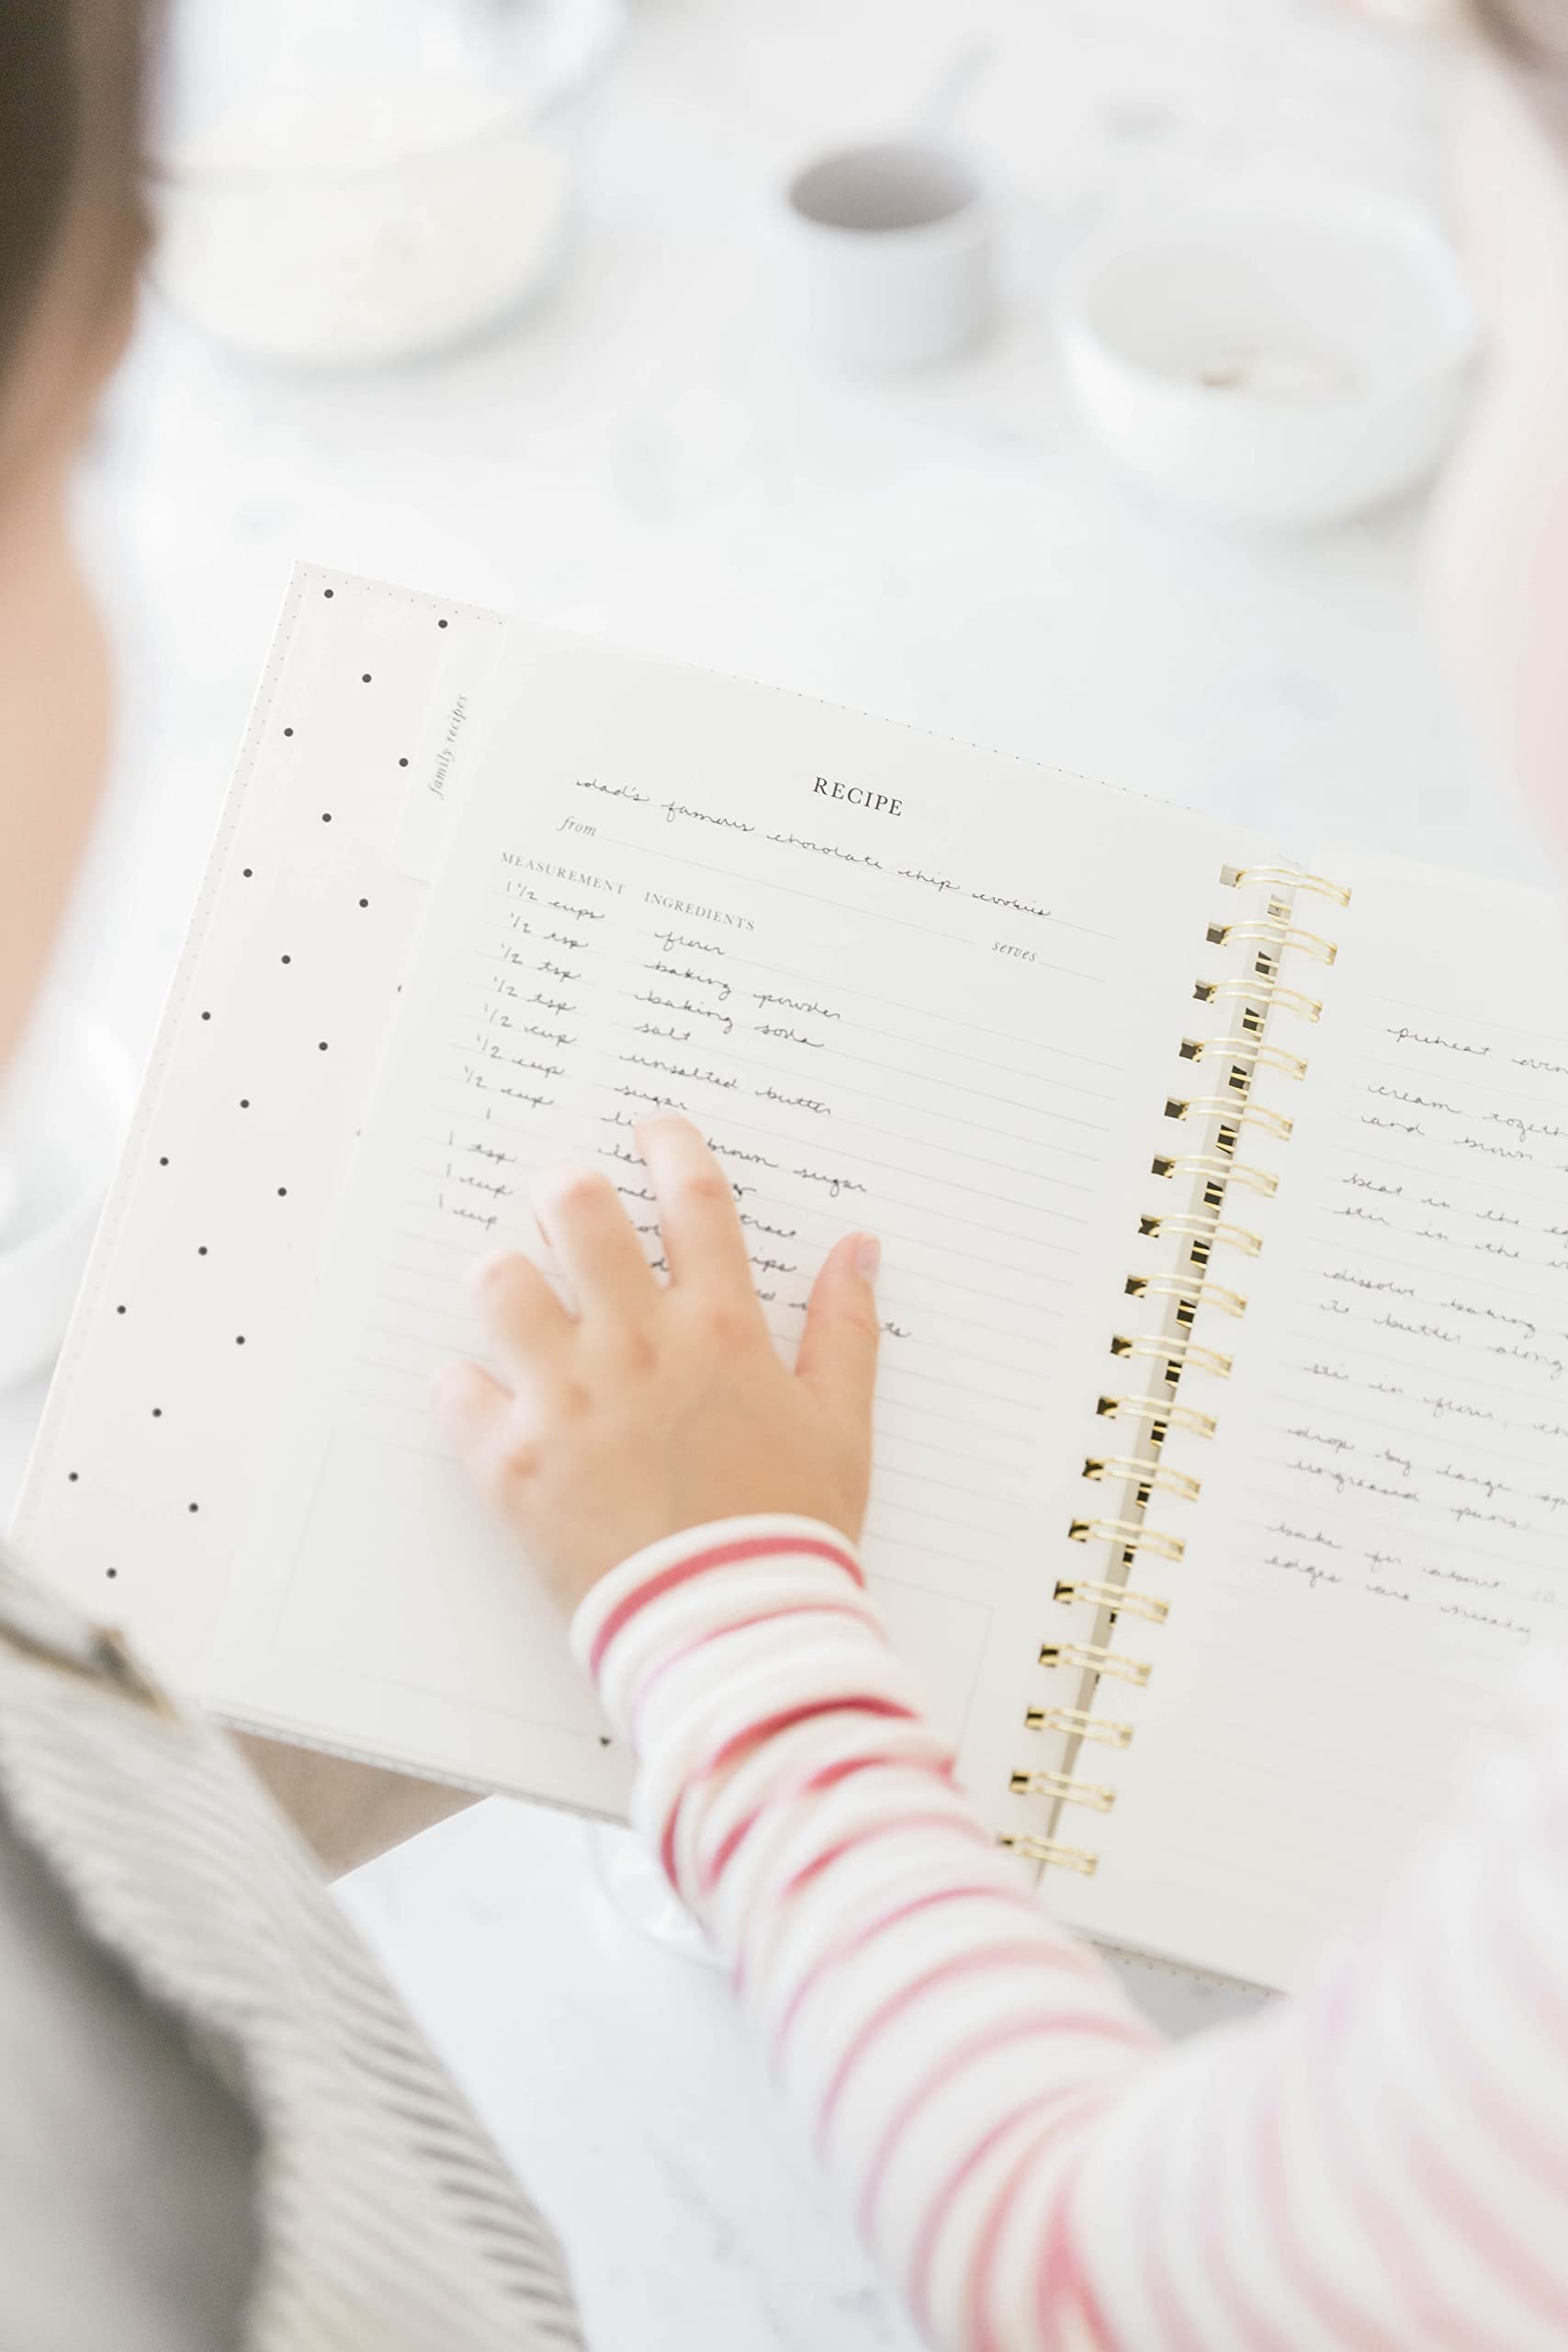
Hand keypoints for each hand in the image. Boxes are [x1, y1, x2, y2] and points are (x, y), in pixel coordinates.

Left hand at [432, 1111, 881, 1613]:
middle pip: (577, 1209)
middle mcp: (639, 1347)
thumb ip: (846, 1328)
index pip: (692, 1197)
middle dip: (565, 1190)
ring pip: (498, 1282)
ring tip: (517, 1302)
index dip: (670, 1144)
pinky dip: (464, 1390)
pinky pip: (454, 1390)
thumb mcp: (842, 1426)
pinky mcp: (513, 1461)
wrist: (733, 1631)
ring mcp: (568, 1400)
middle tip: (565, 1205)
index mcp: (722, 1329)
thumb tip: (858, 1247)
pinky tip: (488, 1401)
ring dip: (504, 1281)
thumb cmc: (791, 1529)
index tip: (654, 1130)